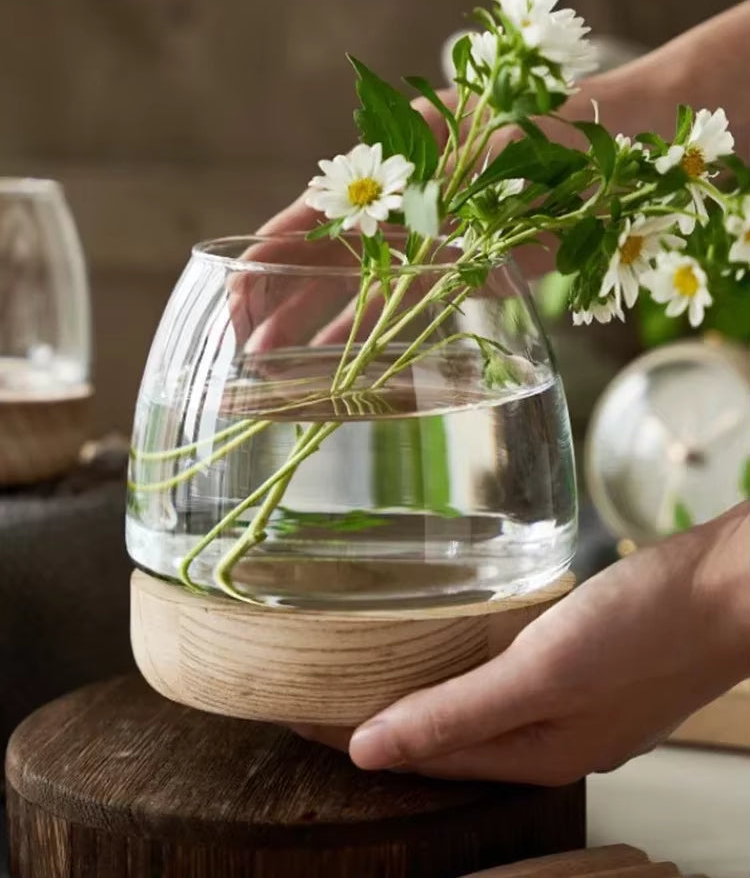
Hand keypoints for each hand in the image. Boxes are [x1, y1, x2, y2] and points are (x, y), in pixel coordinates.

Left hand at [293, 501, 749, 784]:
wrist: (729, 588)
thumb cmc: (647, 629)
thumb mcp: (542, 673)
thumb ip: (457, 714)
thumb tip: (369, 751)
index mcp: (536, 753)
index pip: (419, 753)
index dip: (352, 731)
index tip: (294, 707)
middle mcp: (549, 739)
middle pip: (442, 735)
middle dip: (378, 716)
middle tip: (317, 683)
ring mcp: (570, 705)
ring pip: (471, 707)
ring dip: (417, 691)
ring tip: (365, 664)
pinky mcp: (585, 669)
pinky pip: (502, 680)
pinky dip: (461, 668)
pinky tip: (449, 644)